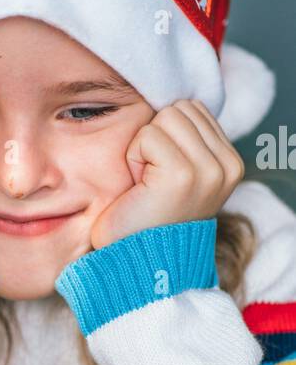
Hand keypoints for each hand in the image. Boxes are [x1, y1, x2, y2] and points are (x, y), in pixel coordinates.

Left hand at [89, 99, 244, 249]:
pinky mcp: (184, 174)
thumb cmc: (145, 217)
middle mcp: (227, 166)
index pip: (192, 108)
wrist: (136, 261)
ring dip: (143, 147)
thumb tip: (174, 103)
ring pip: (165, 118)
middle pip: (179, 109)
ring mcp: (210, 170)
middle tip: (151, 180)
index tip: (161, 174)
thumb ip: (187, 139)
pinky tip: (140, 188)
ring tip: (146, 184)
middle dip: (154, 138)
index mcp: (230, 163)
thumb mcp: (178, 171)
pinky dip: (134, 158)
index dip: (165, 135)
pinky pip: (148, 136)